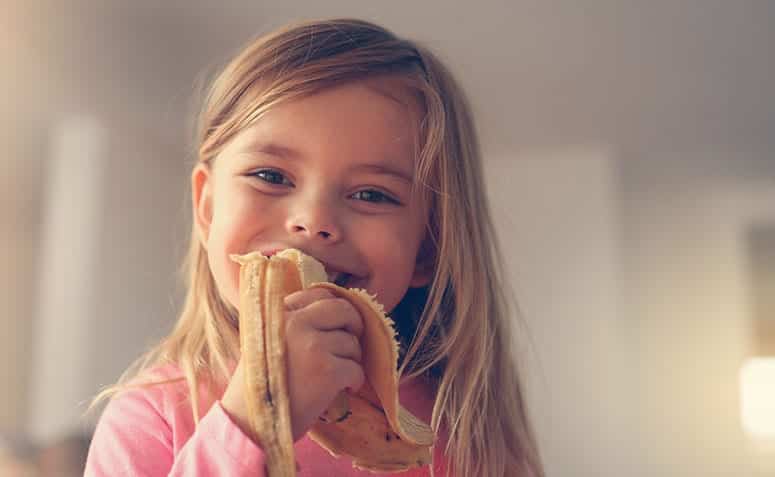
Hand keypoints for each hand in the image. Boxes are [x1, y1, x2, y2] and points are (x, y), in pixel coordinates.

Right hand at [221, 288, 363, 442]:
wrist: (249, 425)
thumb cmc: (260, 387)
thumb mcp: (266, 342)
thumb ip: (293, 325)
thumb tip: (332, 313)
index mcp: (279, 314)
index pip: (319, 295)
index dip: (335, 309)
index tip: (339, 325)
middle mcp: (296, 323)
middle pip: (342, 310)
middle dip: (354, 325)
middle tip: (352, 343)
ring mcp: (312, 345)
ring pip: (351, 342)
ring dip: (352, 360)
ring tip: (340, 375)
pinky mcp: (327, 370)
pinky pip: (356, 368)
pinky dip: (355, 381)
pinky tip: (345, 389)